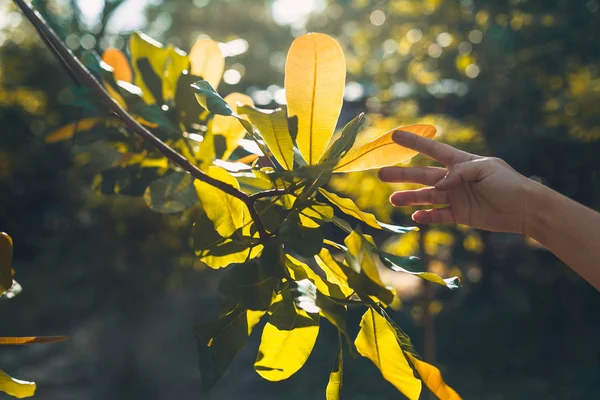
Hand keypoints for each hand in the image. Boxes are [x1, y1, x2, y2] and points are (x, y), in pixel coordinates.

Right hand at [378, 130, 535, 233]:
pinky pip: (438, 215)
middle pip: (422, 175)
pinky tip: (415, 217)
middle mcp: (454, 179)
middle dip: (401, 174)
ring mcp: (455, 197)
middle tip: (380, 174)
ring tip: (393, 199)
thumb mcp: (486, 169)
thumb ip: (460, 173)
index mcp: (461, 162)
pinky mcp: (460, 215)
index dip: (414, 143)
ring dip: (409, 197)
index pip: (432, 149)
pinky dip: (427, 217)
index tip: (395, 136)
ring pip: (426, 196)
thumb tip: (439, 185)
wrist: (526, 209)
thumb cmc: (509, 183)